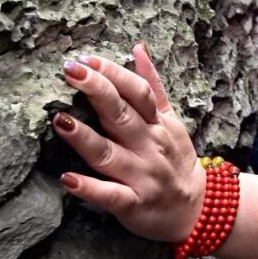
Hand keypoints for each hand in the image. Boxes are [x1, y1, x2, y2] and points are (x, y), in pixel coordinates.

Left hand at [52, 43, 205, 243]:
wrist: (196, 210)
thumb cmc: (176, 161)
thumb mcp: (171, 120)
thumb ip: (153, 85)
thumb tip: (138, 48)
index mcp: (157, 124)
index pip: (138, 92)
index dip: (114, 73)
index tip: (87, 59)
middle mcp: (149, 147)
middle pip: (122, 115)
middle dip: (97, 91)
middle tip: (71, 71)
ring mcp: (141, 176)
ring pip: (110, 154)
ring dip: (85, 138)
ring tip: (61, 121)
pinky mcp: (133, 204)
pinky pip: (110, 196)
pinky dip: (89, 189)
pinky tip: (68, 179)